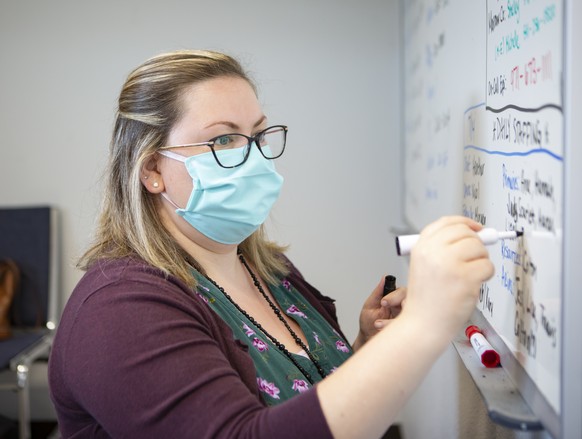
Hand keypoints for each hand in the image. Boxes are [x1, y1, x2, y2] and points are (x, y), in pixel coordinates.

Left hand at [352, 277, 405, 350]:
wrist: (367, 340)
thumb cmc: (368, 323)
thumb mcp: (370, 306)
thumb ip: (378, 292)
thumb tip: (384, 277)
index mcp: (395, 299)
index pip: (402, 291)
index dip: (394, 296)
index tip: (383, 302)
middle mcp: (403, 308)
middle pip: (412, 300)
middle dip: (399, 304)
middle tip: (385, 309)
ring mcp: (406, 319)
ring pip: (410, 315)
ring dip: (392, 320)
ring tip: (377, 324)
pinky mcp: (406, 330)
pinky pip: (407, 328)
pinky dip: (394, 330)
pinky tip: (383, 332)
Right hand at [403, 216, 494, 338]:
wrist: (423, 324)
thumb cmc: (425, 299)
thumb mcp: (423, 265)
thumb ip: (442, 248)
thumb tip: (475, 234)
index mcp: (422, 246)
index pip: (447, 222)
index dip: (465, 223)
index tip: (476, 228)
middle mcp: (434, 251)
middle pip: (466, 233)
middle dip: (475, 244)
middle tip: (474, 257)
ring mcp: (450, 263)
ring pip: (479, 248)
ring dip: (480, 261)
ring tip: (469, 275)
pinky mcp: (466, 277)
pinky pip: (487, 266)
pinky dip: (485, 275)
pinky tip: (472, 285)